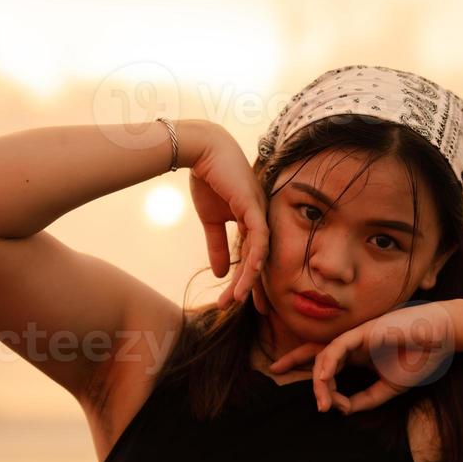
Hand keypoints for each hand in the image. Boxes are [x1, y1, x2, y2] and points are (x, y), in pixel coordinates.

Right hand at [188, 124, 269, 310]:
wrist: (200, 150)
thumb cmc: (207, 178)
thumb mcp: (210, 220)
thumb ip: (215, 245)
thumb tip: (217, 273)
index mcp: (251, 221)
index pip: (254, 256)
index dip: (252, 280)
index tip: (248, 302)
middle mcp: (260, 218)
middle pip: (262, 259)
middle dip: (258, 286)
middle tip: (259, 311)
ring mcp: (259, 211)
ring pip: (260, 253)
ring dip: (250, 278)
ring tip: (241, 299)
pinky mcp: (253, 205)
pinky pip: (259, 236)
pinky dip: (256, 255)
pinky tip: (251, 274)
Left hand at [268, 301, 456, 413]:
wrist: (443, 338)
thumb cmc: (420, 358)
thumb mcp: (389, 388)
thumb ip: (367, 399)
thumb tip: (343, 410)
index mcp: (359, 353)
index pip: (326, 359)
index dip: (308, 369)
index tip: (306, 391)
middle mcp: (354, 342)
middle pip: (316, 351)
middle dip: (293, 359)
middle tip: (275, 370)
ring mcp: (358, 335)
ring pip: (325, 355)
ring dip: (321, 382)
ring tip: (322, 403)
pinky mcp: (364, 331)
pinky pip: (337, 348)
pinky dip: (328, 365)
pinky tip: (324, 381)